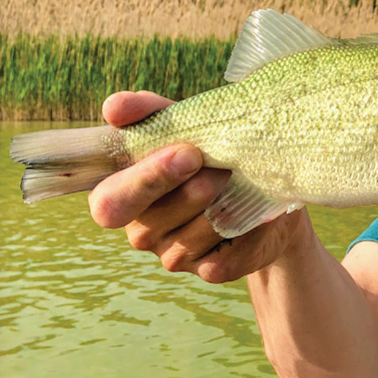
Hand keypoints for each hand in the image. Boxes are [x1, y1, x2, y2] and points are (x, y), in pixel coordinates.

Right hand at [88, 91, 305, 282]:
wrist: (268, 190)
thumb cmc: (213, 153)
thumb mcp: (185, 126)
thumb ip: (149, 113)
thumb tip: (113, 107)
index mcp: (123, 195)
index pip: (109, 203)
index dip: (146, 180)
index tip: (188, 153)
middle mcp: (142, 230)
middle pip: (153, 221)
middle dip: (190, 193)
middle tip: (221, 169)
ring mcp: (174, 255)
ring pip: (196, 234)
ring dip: (226, 205)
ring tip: (247, 180)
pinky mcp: (211, 270)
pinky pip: (229, 252)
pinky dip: (251, 226)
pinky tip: (264, 210)